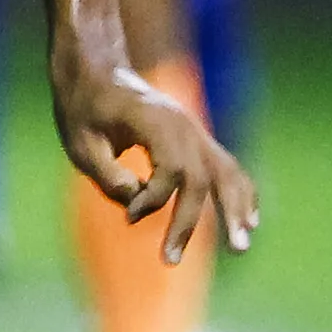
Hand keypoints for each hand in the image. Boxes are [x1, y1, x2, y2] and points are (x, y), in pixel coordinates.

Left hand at [53, 61, 256, 264]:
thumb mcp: (80, 143)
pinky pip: (227, 167)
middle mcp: (183, 125)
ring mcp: (194, 131)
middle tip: (168, 260)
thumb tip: (137, 202)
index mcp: (155, 121)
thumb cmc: (83, 108)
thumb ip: (109, 176)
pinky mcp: (196, 139)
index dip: (152, 199)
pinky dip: (240, 193)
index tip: (128, 215)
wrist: (97, 71)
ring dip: (234, 210)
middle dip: (188, 222)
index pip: (171, 169)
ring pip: (225, 172)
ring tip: (240, 247)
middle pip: (200, 178)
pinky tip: (250, 220)